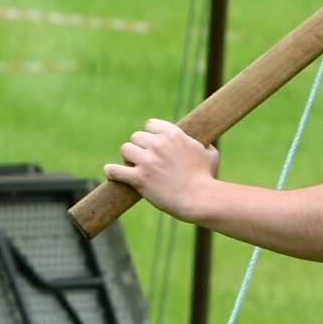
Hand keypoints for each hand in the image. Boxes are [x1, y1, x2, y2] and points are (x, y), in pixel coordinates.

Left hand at [105, 118, 221, 221]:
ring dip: (128, 158)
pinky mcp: (139, 178)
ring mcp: (148, 161)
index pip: (149, 124)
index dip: (149, 135)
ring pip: (126, 150)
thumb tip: (204, 144)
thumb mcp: (211, 154)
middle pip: (136, 137)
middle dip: (138, 147)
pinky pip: (116, 170)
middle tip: (142, 160)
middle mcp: (158, 144)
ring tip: (133, 167)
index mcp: (173, 134)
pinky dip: (112, 171)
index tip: (151, 145)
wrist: (200, 199)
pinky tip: (112, 172)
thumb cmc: (207, 178)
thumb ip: (204, 144)